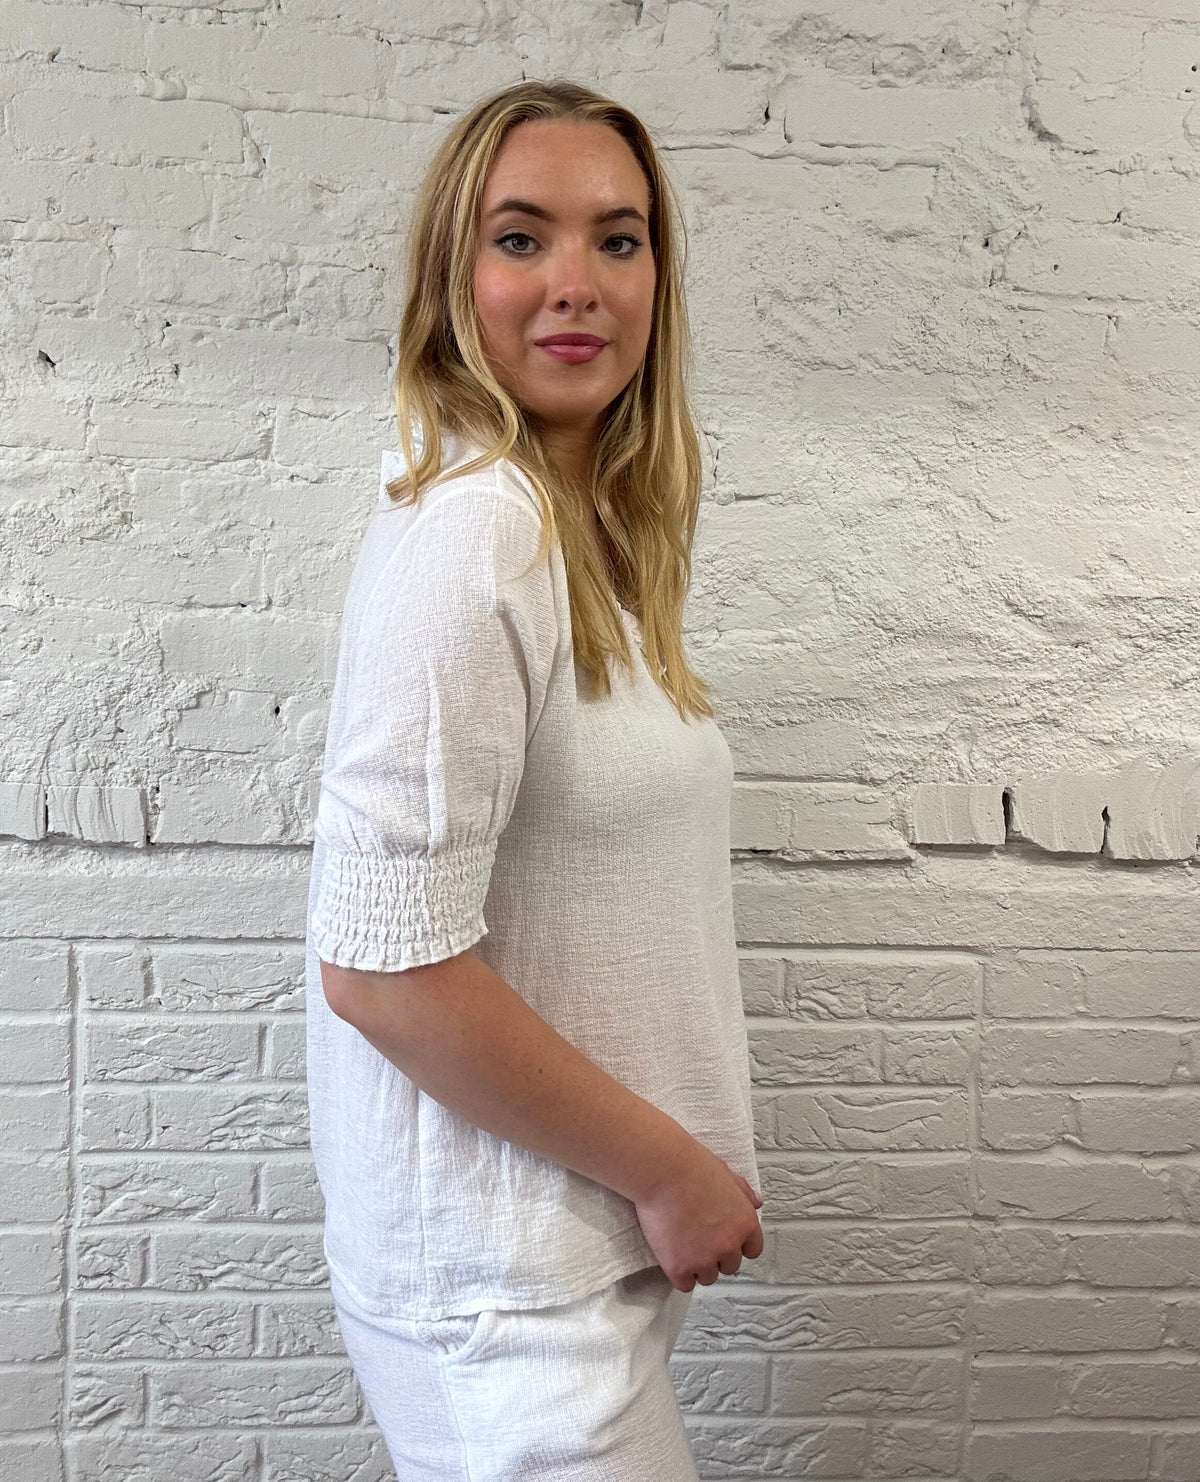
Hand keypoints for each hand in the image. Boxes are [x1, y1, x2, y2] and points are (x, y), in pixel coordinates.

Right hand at [633, 1140, 764, 1291]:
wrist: (663, 1171)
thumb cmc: (692, 1167)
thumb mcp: (727, 1175)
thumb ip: (744, 1193)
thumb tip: (757, 1202)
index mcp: (746, 1223)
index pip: (752, 1250)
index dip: (737, 1244)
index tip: (723, 1238)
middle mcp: (730, 1246)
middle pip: (729, 1266)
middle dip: (716, 1255)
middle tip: (698, 1237)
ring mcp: (704, 1259)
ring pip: (707, 1277)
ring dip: (697, 1266)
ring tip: (682, 1244)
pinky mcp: (679, 1268)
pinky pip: (685, 1284)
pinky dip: (678, 1274)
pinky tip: (671, 1256)